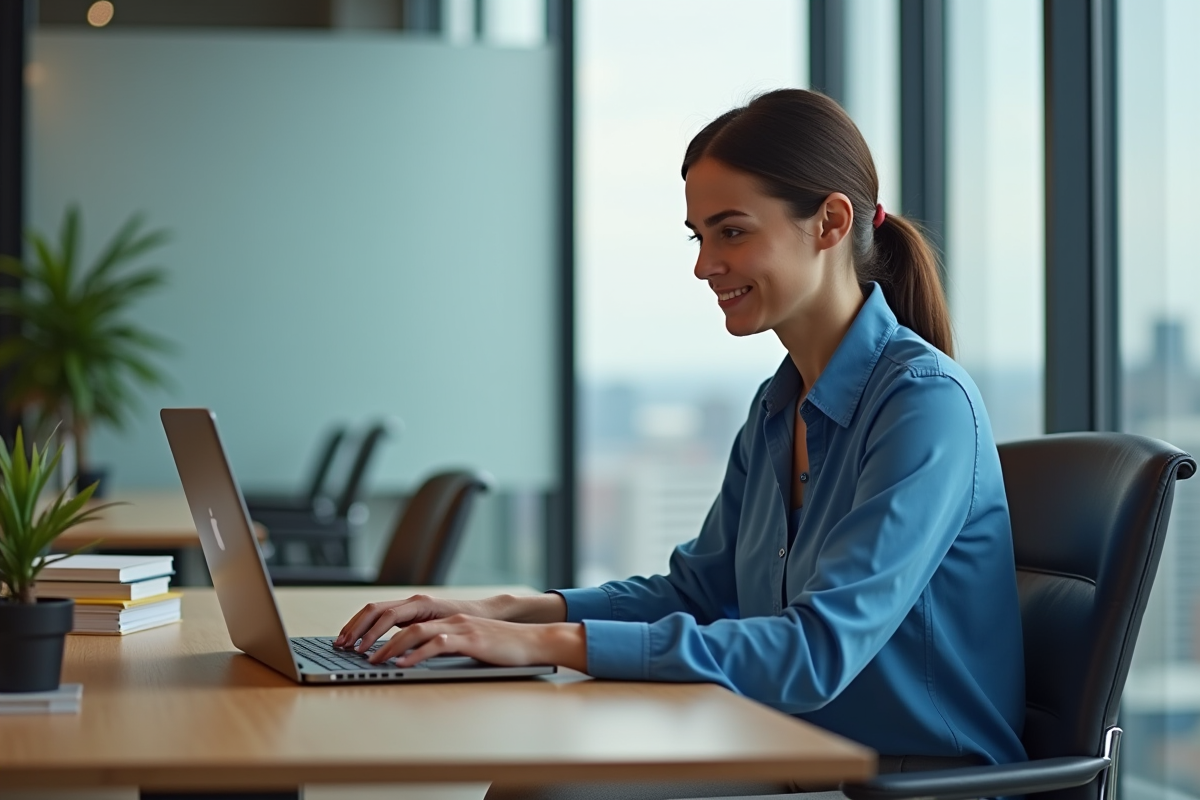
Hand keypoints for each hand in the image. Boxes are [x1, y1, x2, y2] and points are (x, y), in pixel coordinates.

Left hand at [334, 592, 567, 651]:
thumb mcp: (460, 642)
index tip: (346, 639)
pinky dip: (417, 655)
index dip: (367, 623)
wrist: (530, 642)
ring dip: (390, 647)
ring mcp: (458, 626)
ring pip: (415, 630)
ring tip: (372, 661)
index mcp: (439, 615)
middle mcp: (445, 616)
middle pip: (397, 616)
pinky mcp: (470, 639)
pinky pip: (438, 644)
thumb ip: (434, 643)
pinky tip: (404, 666)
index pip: (394, 612)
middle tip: (349, 649)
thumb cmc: (496, 646)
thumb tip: (404, 655)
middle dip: (369, 632)